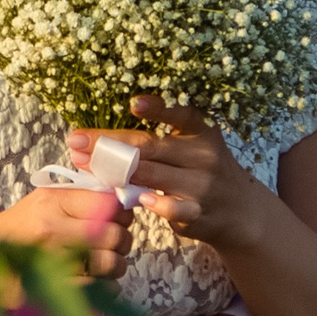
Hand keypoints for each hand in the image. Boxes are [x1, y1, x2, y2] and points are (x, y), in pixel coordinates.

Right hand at [0, 186, 123, 276]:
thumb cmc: (17, 227)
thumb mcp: (43, 200)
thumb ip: (79, 197)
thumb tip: (121, 202)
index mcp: (53, 201)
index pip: (110, 203)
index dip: (122, 213)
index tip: (118, 219)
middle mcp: (53, 228)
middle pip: (116, 236)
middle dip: (123, 242)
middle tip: (113, 244)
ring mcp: (53, 260)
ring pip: (112, 264)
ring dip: (115, 266)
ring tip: (104, 264)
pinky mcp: (52, 288)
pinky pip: (99, 288)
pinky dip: (105, 288)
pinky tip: (96, 282)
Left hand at [67, 97, 273, 252]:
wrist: (241, 211)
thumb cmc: (202, 173)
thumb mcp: (193, 148)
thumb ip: (159, 143)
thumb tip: (102, 141)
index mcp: (201, 131)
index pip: (180, 114)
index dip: (158, 109)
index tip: (133, 104)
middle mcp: (203, 154)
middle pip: (149, 146)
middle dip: (108, 144)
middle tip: (76, 140)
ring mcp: (201, 183)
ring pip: (152, 174)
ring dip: (115, 172)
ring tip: (86, 167)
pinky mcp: (198, 211)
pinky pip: (172, 207)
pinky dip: (155, 204)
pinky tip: (139, 199)